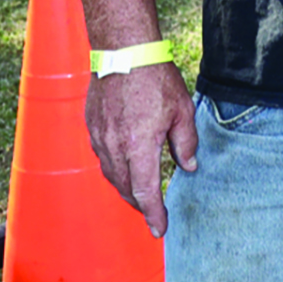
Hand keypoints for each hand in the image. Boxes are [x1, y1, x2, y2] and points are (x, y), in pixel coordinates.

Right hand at [85, 61, 197, 238]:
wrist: (124, 52)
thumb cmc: (156, 79)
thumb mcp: (182, 111)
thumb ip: (185, 142)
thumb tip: (189, 167)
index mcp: (139, 146)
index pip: (145, 191)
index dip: (153, 213)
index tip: (160, 228)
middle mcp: (115, 148)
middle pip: (126, 189)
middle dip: (141, 206)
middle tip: (155, 215)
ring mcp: (100, 139)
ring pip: (112, 176)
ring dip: (127, 191)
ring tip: (142, 197)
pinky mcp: (93, 128)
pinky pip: (104, 159)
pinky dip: (116, 172)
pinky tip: (126, 170)